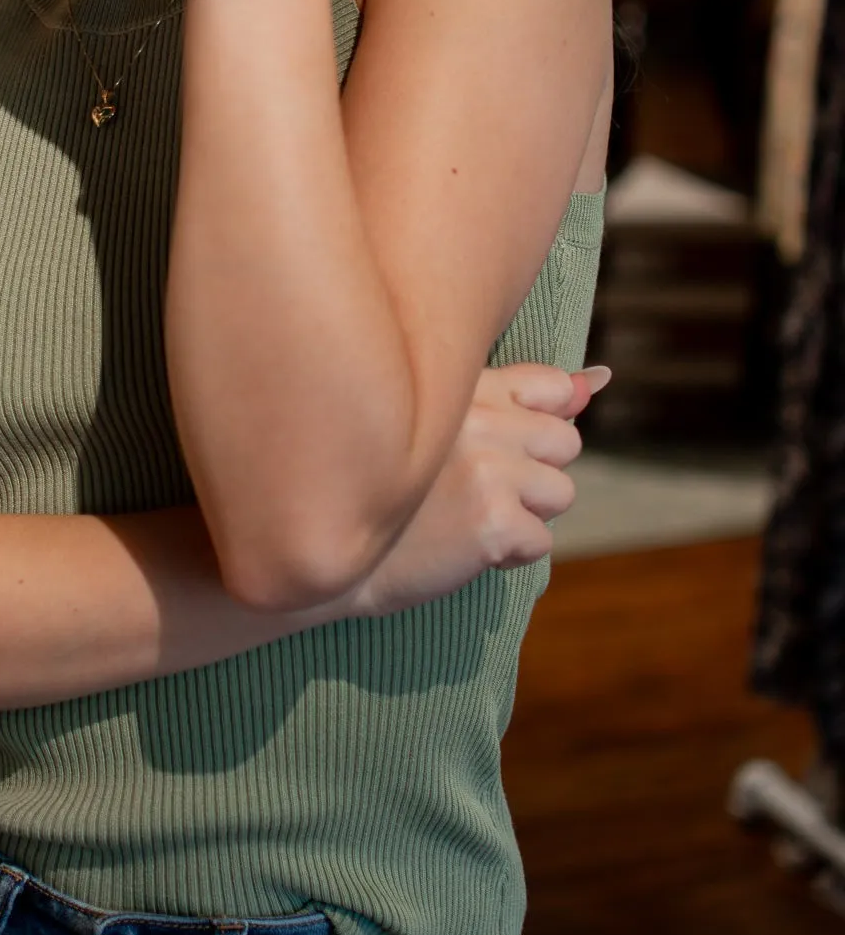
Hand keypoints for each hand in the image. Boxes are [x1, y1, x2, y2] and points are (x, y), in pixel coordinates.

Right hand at [347, 363, 608, 618]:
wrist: (335, 554)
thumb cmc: (391, 489)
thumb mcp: (447, 425)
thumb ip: (521, 399)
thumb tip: (598, 380)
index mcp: (464, 388)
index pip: (550, 387)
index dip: (536, 424)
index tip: (496, 449)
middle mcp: (478, 419)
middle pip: (564, 443)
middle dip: (532, 474)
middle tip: (471, 490)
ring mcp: (487, 469)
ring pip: (561, 493)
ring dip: (525, 515)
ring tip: (467, 517)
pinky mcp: (492, 521)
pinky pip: (541, 542)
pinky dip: (509, 554)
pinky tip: (463, 546)